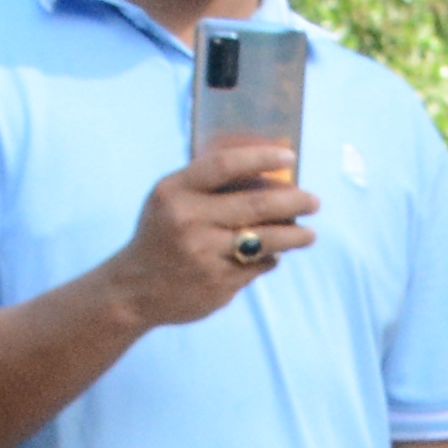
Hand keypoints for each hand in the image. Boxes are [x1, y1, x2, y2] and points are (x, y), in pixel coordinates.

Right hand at [104, 149, 316, 330]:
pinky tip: (272, 255)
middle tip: (314, 201)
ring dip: (295, 236)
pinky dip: (270, 258)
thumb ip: (205, 184)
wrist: (133, 289)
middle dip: (294, 201)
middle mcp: (189, 221)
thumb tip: (265, 173)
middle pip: (257, 204)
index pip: (225, 165)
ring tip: (309, 234)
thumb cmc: (161, 235)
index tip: (290, 158)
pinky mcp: (219, 283)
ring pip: (266, 239)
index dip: (261, 158)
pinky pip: (258, 265)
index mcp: (175, 192)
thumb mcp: (169, 199)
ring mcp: (205, 254)